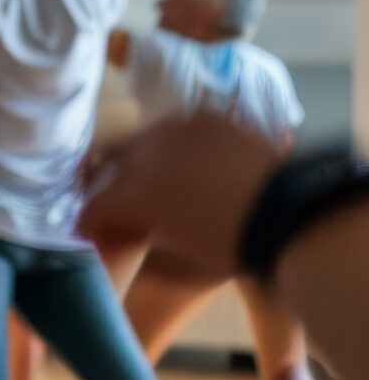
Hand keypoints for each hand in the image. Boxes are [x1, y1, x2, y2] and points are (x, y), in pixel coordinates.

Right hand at [76, 113, 284, 280]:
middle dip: (107, 184)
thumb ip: (142, 248)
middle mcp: (145, 154)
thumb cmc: (232, 246)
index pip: (93, 208)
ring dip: (139, 159)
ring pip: (141, 140)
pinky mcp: (206, 118)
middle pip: (109, 165)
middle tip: (117, 203)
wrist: (292, 211)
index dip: (89, 223)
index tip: (90, 234)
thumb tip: (121, 239)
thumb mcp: (181, 261)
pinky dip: (174, 143)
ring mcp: (176, 130)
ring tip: (153, 177)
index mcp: (134, 195)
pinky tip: (186, 158)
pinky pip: (177, 127)